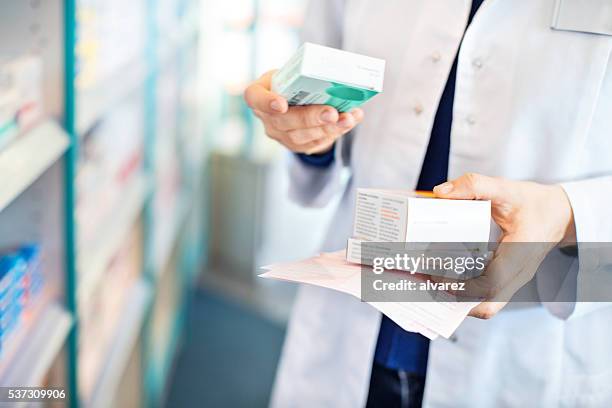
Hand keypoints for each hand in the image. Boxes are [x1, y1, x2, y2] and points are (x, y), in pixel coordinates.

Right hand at [244, 70, 363, 153]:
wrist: (295, 102)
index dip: (266, 102)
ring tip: (348, 119)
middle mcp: (266, 118)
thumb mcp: (290, 72)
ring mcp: (281, 135)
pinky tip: (350, 121)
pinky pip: (316, 142)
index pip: (255, 97)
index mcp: (259, 93)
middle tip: (332, 113)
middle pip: (285, 121)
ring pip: (303, 136)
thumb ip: (304, 73)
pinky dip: (336, 131)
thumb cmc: (292, 82)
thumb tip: (337, 73)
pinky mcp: (298, 146)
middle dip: (311, 118)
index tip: (281, 105)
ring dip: (329, 128)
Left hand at [432, 173, 575, 318]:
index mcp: (520, 254)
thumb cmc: (534, 203)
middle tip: (428, 279)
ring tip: (432, 279)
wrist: (559, 213)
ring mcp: (514, 280)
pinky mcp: (507, 278)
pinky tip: (446, 274)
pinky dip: (466, 290)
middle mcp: (518, 274)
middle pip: (488, 304)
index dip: (463, 286)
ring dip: (459, 297)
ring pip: (487, 303)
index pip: (491, 284)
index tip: (438, 274)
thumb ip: (475, 185)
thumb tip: (441, 192)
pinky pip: (486, 294)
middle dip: (456, 298)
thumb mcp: (505, 188)